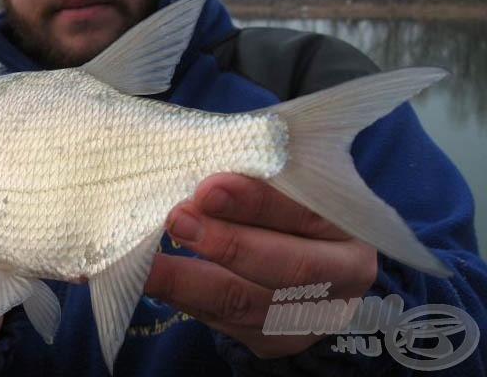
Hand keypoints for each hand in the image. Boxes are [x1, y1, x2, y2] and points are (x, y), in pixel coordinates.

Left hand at [144, 173, 376, 357]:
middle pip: (288, 268)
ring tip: (146, 258)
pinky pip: (223, 321)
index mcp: (350, 225)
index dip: (258, 202)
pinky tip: (149, 279)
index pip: (307, 214)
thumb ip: (257, 175)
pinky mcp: (274, 339)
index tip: (209, 187)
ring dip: (189, 280)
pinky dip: (181, 297)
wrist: (313, 267)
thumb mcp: (289, 184)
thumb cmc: (289, 207)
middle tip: (177, 219)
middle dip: (227, 244)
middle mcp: (341, 278)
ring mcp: (309, 316)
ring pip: (248, 304)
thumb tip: (196, 157)